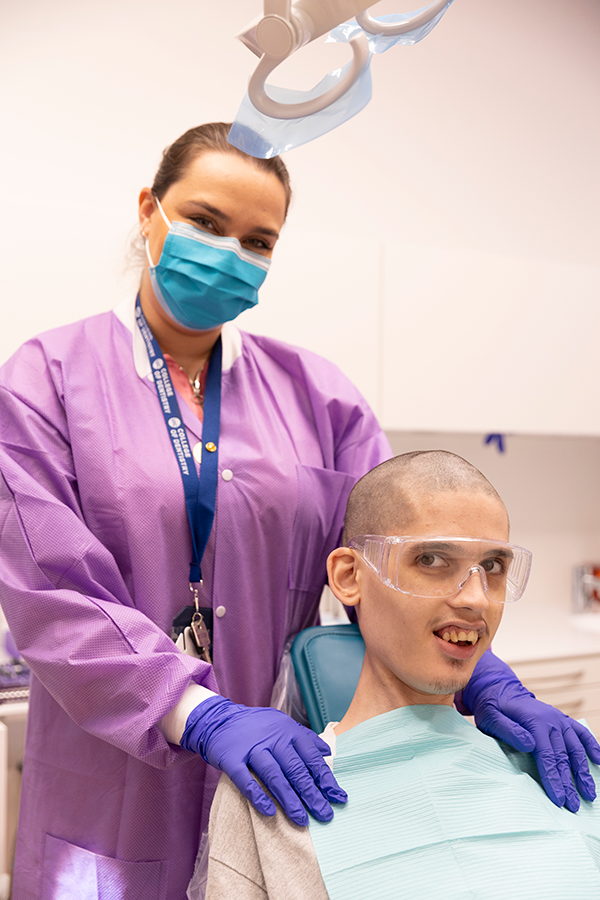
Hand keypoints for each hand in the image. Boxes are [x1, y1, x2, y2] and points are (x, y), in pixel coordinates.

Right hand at [181, 696, 346, 825]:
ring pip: (274, 776)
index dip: (325, 779)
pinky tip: (269, 812)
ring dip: (289, 799)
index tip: (338, 798)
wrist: (220, 718)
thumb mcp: (283, 724)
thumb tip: (327, 753)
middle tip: (324, 814)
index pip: (311, 757)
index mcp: (288, 731)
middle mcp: (272, 739)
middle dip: (312, 794)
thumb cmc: (257, 726)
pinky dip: (257, 796)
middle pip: (295, 769)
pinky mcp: (232, 758)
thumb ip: (305, 738)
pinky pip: (245, 780)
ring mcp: (251, 748)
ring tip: (302, 820)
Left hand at [461, 650, 599, 811]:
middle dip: (569, 783)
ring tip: (589, 793)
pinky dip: (591, 745)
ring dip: (583, 772)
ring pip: (575, 748)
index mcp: (534, 721)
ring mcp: (558, 719)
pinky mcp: (562, 719)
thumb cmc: (493, 708)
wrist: (499, 690)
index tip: (559, 799)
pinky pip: (581, 732)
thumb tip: (529, 745)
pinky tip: (598, 760)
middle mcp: (551, 720)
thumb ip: (509, 731)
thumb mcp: (492, 718)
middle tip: (573, 806)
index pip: (546, 756)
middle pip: (562, 757)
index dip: (553, 779)